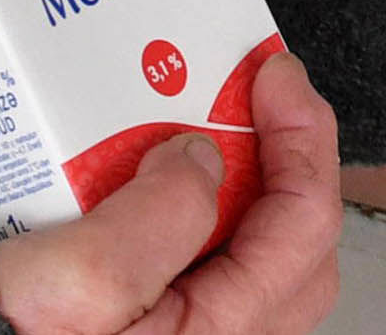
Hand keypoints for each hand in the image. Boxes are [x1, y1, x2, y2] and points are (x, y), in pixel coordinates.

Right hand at [0, 51, 341, 334]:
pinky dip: (189, 215)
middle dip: (287, 159)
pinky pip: (197, 268)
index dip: (305, 137)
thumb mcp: (79, 277)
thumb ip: (160, 214)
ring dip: (238, 184)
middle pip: (296, 244)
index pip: (305, 225)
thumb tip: (202, 156)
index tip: (275, 76)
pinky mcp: (145, 334)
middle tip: (256, 96)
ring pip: (250, 255)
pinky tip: (146, 181)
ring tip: (199, 128)